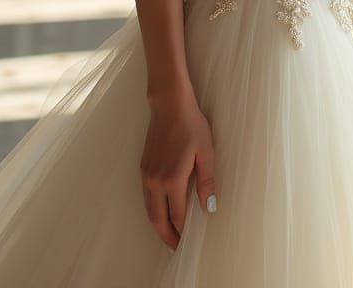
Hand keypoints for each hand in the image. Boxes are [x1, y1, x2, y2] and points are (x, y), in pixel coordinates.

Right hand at [140, 88, 216, 249]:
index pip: (176, 215)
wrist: (169, 105)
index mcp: (172, 179)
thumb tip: (209, 207)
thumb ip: (207, 182)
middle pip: (157, 218)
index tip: (188, 242)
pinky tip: (162, 210)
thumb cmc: (191, 125)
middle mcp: (155, 181)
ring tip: (170, 233)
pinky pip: (146, 197)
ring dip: (158, 224)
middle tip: (177, 246)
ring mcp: (146, 174)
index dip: (182, 231)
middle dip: (167, 235)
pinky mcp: (143, 168)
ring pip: (149, 209)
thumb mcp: (206, 152)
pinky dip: (153, 210)